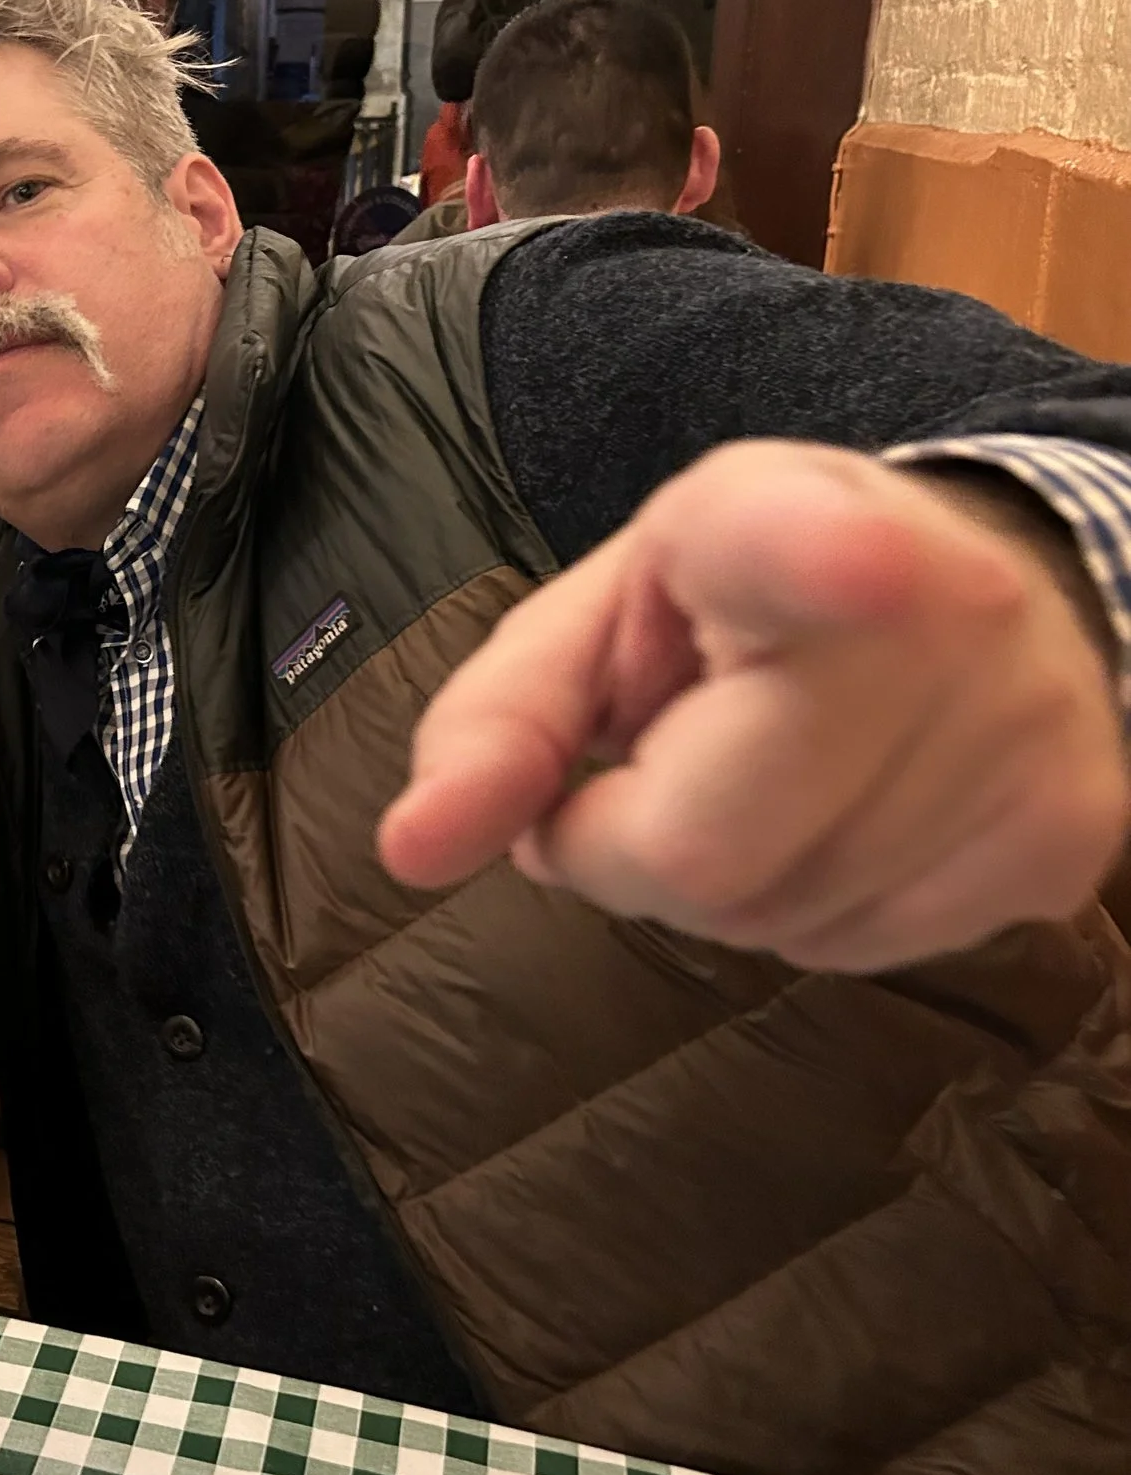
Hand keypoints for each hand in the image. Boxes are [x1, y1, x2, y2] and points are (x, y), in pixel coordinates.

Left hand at [377, 440, 1127, 972]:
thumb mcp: (594, 625)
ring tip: (765, 774)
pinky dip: (813, 909)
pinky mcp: (1071, 836)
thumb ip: (492, 729)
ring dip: (728, 887)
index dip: (825, 561)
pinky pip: (865, 951)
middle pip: (705, 855)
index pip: (807, 543)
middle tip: (659, 766)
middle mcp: (939, 614)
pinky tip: (843, 812)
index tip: (849, 558)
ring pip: (780, 924)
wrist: (972, 583)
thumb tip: (409, 852)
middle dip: (632, 849)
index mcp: (779, 522)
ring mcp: (1024, 733)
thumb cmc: (738, 606)